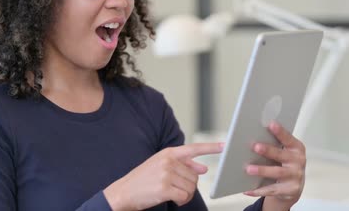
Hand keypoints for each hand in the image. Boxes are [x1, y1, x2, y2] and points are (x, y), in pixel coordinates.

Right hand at [103, 142, 222, 210]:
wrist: (123, 192)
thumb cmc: (143, 180)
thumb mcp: (161, 166)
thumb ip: (183, 165)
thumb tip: (204, 168)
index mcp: (168, 153)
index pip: (193, 148)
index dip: (211, 148)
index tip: (225, 146)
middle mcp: (168, 161)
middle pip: (195, 176)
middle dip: (188, 185)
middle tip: (175, 188)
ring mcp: (166, 174)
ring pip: (191, 187)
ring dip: (185, 195)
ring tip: (171, 194)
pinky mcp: (164, 188)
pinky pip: (184, 196)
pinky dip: (181, 201)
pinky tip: (172, 200)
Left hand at [243, 121, 305, 209]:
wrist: (293, 186)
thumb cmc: (283, 163)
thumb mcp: (282, 152)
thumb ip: (270, 143)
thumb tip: (240, 140)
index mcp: (296, 148)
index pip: (288, 139)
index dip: (280, 132)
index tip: (271, 124)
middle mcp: (298, 161)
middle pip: (281, 155)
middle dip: (268, 150)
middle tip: (255, 146)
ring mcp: (295, 176)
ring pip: (277, 172)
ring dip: (262, 170)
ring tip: (248, 169)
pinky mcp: (290, 190)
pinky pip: (272, 190)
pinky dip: (259, 190)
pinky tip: (247, 190)